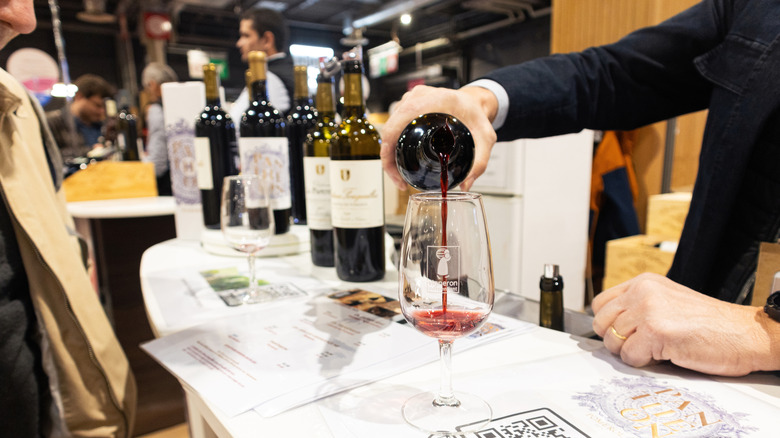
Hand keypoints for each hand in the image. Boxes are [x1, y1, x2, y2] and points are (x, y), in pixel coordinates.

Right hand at [380, 85, 498, 190]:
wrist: (474, 101)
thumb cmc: (477, 116)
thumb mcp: (485, 138)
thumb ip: (480, 162)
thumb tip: (466, 185)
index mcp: (433, 101)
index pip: (397, 125)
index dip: (389, 154)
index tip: (399, 177)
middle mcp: (417, 97)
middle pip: (389, 130)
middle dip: (389, 160)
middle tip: (400, 181)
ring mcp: (410, 98)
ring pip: (389, 128)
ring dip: (390, 152)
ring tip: (400, 173)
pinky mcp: (408, 103)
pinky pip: (394, 124)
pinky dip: (394, 143)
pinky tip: (401, 158)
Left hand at [591, 273, 779, 375]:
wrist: (745, 333)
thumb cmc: (711, 324)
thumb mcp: (668, 301)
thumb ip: (639, 306)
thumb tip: (610, 325)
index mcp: (644, 282)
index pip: (600, 303)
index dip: (607, 323)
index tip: (619, 333)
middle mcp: (643, 292)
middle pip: (601, 322)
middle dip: (616, 340)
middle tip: (639, 346)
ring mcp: (648, 310)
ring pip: (613, 341)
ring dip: (631, 352)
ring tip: (655, 349)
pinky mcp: (656, 331)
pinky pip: (629, 356)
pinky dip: (643, 363)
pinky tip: (663, 355)